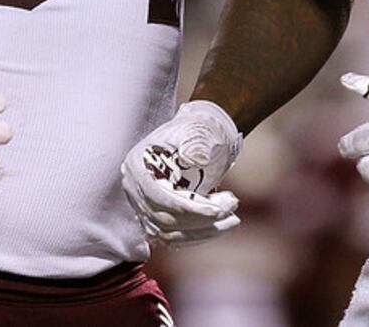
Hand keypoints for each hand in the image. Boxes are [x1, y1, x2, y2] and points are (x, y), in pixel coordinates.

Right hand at [121, 100, 242, 244]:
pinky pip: (172, 237)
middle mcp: (135, 188)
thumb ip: (196, 144)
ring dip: (202, 231)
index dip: (188, 207)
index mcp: (138, 164)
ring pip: (169, 233)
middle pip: (164, 218)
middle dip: (201, 219)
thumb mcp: (197, 131)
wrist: (198, 137)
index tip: (218, 210)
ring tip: (232, 218)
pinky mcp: (155, 218)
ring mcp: (143, 205)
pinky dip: (196, 236)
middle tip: (233, 208)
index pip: (158, 196)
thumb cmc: (197, 131)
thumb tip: (196, 159)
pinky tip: (219, 226)